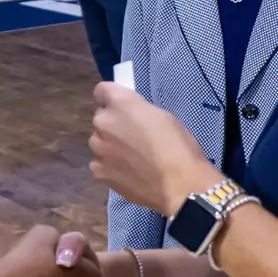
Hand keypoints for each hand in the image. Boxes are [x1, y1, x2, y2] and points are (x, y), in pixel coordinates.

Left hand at [90, 83, 218, 215]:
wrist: (179, 185)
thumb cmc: (178, 146)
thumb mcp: (163, 116)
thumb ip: (139, 111)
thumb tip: (131, 117)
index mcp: (121, 103)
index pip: (101, 91)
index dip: (111, 98)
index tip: (123, 108)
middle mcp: (103, 122)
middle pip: (101, 118)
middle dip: (114, 125)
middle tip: (134, 138)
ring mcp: (98, 149)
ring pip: (100, 142)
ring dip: (111, 146)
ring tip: (133, 160)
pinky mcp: (98, 172)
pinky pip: (100, 163)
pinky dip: (111, 167)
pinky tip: (129, 174)